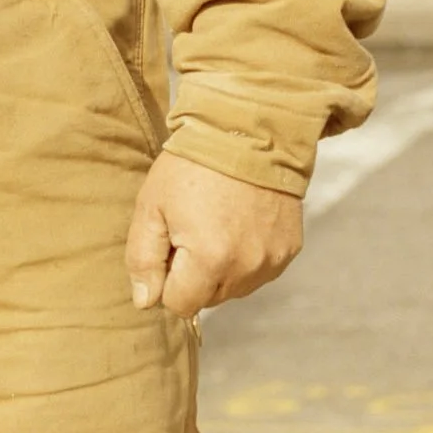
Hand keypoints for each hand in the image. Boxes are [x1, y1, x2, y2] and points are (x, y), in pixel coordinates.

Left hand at [124, 150, 303, 317]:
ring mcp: (272, 259)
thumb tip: (146, 301)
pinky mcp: (289, 248)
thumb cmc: (193, 164)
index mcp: (209, 260)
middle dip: (195, 273)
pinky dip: (247, 255)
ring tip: (218, 221)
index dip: (168, 277)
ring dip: (222, 267)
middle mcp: (246, 267)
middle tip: (193, 227)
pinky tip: (241, 221)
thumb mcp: (152, 204)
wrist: (248, 128)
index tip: (171, 241)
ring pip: (235, 287)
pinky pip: (260, 270)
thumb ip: (143, 258)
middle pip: (209, 298)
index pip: (180, 304)